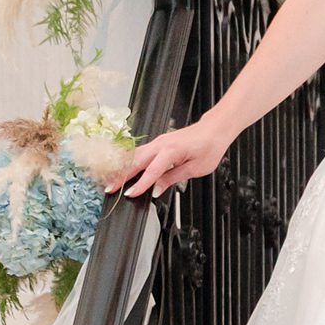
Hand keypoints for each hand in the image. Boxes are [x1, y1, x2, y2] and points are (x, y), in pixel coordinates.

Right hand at [115, 116, 232, 198]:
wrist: (214, 130)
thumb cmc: (209, 147)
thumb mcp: (195, 169)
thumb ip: (172, 178)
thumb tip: (156, 189)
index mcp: (171, 151)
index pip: (151, 171)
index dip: (140, 184)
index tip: (130, 194)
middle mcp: (161, 144)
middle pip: (136, 162)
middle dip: (121, 176)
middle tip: (109, 189)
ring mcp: (158, 141)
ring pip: (134, 155)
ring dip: (122, 168)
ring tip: (111, 181)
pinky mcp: (158, 142)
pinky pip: (139, 152)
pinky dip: (129, 161)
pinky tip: (122, 169)